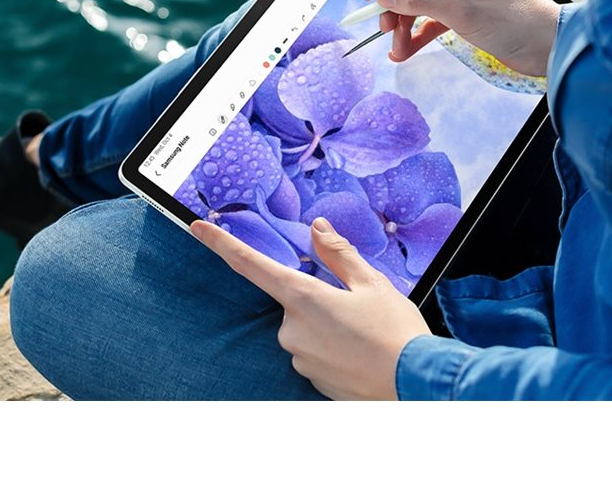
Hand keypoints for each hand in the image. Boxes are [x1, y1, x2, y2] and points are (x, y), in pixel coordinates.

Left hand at [191, 216, 430, 399]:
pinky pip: (316, 351)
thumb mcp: (372, 283)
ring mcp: (299, 357)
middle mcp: (292, 329)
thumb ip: (338, 253)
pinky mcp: (310, 378)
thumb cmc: (395, 331)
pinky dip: (335, 346)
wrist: (414, 385)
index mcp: (304, 298)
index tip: (197, 227)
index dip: (221, 244)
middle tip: (360, 307)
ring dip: (330, 324)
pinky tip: (362, 351)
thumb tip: (317, 228)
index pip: (250, 265)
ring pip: (307, 327)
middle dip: (321, 298)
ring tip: (367, 334)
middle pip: (295, 300)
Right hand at [361, 0, 560, 75]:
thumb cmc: (518, 24)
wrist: (550, 48)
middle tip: (385, 30)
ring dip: (402, 23)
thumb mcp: (464, 14)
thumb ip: (421, 2)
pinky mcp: (461, 8)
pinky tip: (406, 51)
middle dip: (393, 3)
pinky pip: (428, 16)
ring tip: (397, 50)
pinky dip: (416, 32)